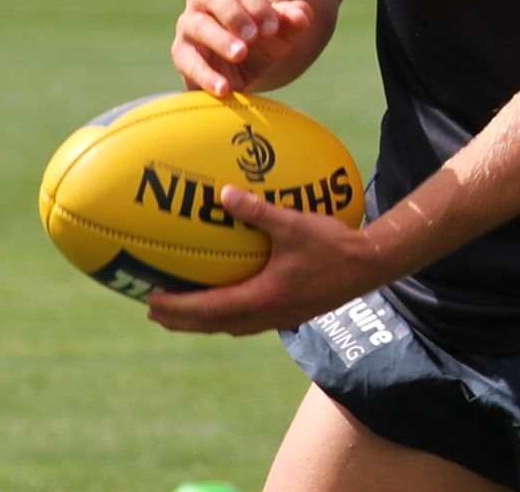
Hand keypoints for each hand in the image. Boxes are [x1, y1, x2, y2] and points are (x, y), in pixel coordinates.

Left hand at [145, 186, 373, 335]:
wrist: (368, 266)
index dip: (178, 307)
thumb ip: (257, 211)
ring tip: (180, 311)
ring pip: (228, 326)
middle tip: (152, 309)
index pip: (209, 309)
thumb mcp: (293, 224)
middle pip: (212, 324)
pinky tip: (227, 300)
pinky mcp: (289, 313)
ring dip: (201, 321)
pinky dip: (225, 315)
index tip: (151, 301)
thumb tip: (223, 193)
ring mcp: (278, 318)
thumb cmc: (332, 244)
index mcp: (262, 298)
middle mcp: (266, 315)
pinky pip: (246, 320)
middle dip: (180, 320)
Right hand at [172, 0, 313, 96]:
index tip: (273, 27)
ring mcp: (189, 24)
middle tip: (255, 37)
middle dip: (236, 16)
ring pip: (199, 26)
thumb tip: (303, 17)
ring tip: (241, 54)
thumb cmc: (263, 39)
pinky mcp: (182, 52)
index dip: (258, 5)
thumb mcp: (282, 30)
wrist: (245, 68)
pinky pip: (188, 61)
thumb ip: (294, 19)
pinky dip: (205, 75)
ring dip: (220, 40)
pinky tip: (224, 88)